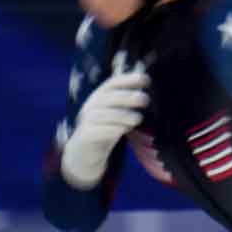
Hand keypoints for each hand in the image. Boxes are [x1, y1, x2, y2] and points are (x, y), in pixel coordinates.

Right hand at [61, 53, 147, 189]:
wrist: (85, 152)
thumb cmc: (105, 129)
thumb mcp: (117, 113)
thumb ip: (128, 103)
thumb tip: (146, 90)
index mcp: (100, 97)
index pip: (112, 84)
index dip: (128, 80)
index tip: (145, 79)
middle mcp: (92, 106)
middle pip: (109, 98)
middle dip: (127, 97)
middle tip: (145, 99)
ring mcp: (87, 121)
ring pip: (104, 114)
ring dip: (122, 115)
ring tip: (138, 118)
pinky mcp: (86, 136)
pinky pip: (98, 131)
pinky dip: (112, 130)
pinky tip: (124, 130)